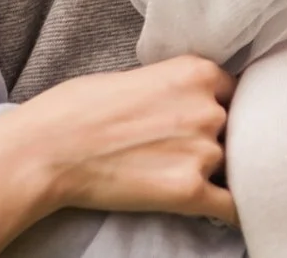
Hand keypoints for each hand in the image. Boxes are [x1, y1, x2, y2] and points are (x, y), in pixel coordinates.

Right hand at [15, 55, 237, 223]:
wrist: (48, 148)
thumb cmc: (79, 107)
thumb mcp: (141, 74)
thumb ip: (179, 88)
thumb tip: (195, 103)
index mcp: (197, 72)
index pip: (236, 91)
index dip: (222, 108)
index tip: (209, 122)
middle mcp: (209, 108)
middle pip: (238, 128)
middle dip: (219, 140)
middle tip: (186, 151)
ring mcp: (203, 151)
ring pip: (233, 166)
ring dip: (217, 174)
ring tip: (183, 177)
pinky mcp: (189, 192)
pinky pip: (232, 208)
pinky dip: (234, 213)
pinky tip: (227, 215)